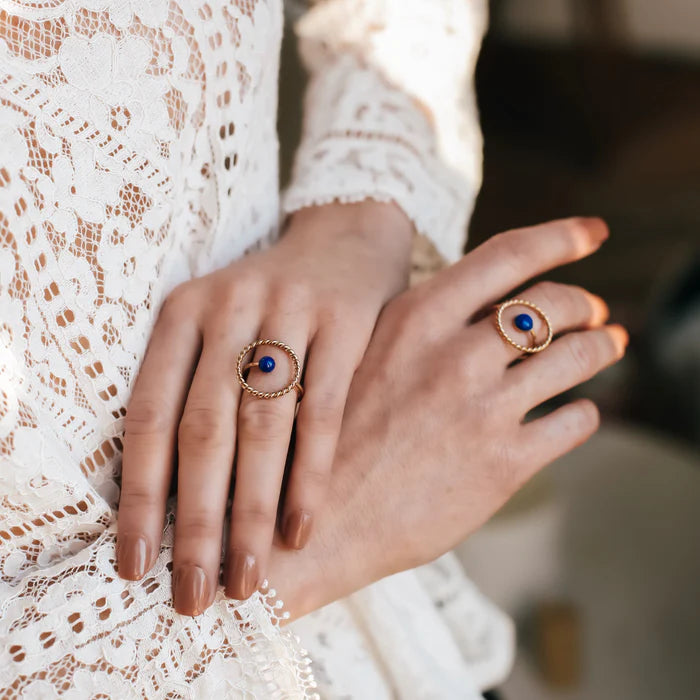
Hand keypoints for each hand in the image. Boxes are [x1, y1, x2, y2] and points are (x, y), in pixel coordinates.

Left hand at [116, 200, 413, 614]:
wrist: (346, 239)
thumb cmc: (275, 305)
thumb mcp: (221, 325)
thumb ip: (196, 392)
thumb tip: (172, 503)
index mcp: (183, 313)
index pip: (149, 414)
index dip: (137, 495)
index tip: (134, 564)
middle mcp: (229, 307)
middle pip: (203, 428)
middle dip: (195, 520)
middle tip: (193, 592)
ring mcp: (289, 310)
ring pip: (262, 425)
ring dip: (251, 509)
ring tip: (247, 576)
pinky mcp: (346, 321)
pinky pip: (323, 410)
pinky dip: (310, 474)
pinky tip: (301, 528)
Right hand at [267, 217, 627, 619]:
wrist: (317, 523)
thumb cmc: (331, 440)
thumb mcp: (360, 361)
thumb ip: (416, 333)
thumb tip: (473, 313)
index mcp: (417, 319)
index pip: (508, 256)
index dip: (560, 236)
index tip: (594, 231)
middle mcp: (455, 355)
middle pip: (552, 304)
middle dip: (585, 304)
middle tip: (597, 313)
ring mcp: (483, 409)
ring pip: (576, 356)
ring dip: (601, 347)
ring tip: (607, 347)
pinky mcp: (503, 465)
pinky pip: (574, 422)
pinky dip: (583, 412)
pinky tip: (576, 413)